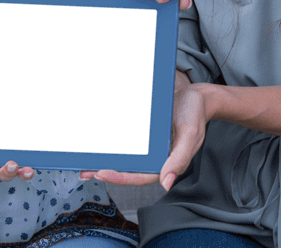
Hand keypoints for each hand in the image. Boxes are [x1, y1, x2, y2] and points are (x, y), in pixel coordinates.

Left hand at [80, 72, 208, 190]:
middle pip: (127, 168)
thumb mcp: (190, 137)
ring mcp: (147, 144)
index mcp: (164, 163)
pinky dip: (112, 141)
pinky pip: (125, 139)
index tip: (101, 173)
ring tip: (83, 159)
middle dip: (105, 170)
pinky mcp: (142, 131)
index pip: (139, 176)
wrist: (197, 95)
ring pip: (123, 155)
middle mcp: (153, 156)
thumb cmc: (195, 116)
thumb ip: (179, 160)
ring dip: (104, 158)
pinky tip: (97, 140)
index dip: (119, 177)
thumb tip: (166, 184)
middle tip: (84, 170)